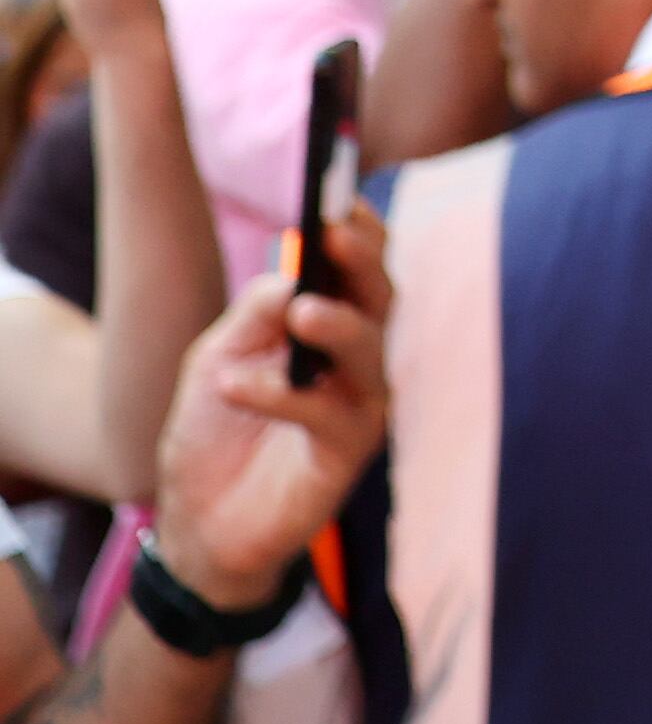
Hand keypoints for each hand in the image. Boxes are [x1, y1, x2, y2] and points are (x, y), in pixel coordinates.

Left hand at [153, 209, 389, 613]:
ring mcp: (358, 405)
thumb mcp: (218, 356)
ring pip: (371, 351)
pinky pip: (326, 412)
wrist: (200, 522)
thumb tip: (292, 275)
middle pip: (381, 299)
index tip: (342, 202)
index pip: (358, 270)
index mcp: (330, 327)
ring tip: (302, 311)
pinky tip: (235, 386)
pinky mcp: (347, 453)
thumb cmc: (215, 432)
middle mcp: (356, 361)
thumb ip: (255, 314)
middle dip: (364, 264)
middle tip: (338, 236)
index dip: (359, 234)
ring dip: (338, 326)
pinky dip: (280, 394)